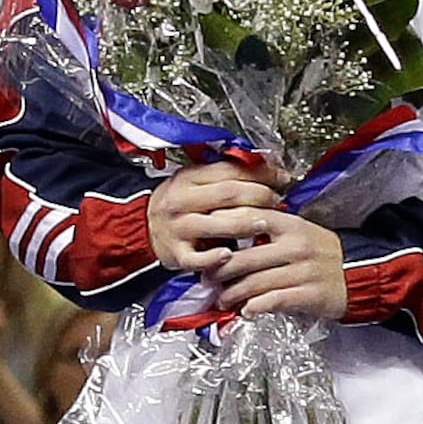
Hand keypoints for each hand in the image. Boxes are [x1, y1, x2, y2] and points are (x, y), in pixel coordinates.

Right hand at [150, 160, 282, 271]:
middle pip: (227, 194)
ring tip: (264, 224)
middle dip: (259, 196)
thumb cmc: (177, 205)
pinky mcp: (176, 253)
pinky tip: (230, 255)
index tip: (280, 176)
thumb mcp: (193, 182)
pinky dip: (214, 257)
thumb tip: (265, 165)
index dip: (260, 172)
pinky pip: (197, 258)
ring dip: (245, 224)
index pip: (229, 171)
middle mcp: (181, 200)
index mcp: (188, 178)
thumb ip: (223, 175)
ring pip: (216, 223)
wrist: (142, 229)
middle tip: (277, 201)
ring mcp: (178, 227)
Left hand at [212, 210, 345, 318]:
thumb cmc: (322, 253)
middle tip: (208, 279)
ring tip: (223, 300)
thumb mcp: (299, 231)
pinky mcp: (308, 294)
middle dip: (220, 271)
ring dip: (233, 294)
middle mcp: (295, 246)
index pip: (249, 220)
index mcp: (290, 225)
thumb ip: (268, 230)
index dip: (222, 230)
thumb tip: (231, 236)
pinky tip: (247, 311)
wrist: (359, 272)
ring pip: (255, 282)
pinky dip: (255, 307)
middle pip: (244, 257)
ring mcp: (302, 271)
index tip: (204, 241)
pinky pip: (273, 300)